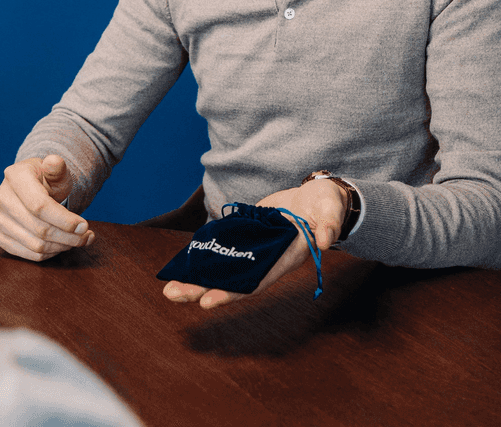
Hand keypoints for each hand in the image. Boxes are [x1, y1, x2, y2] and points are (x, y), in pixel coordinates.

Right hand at [0, 154, 94, 260]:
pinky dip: (49, 253)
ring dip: (62, 246)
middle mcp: (2, 197)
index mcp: (15, 176)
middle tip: (87, 236)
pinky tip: (63, 245)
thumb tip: (55, 162)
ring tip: (79, 240)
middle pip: (38, 228)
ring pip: (34, 244)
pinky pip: (27, 253)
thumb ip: (57, 168)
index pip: (40, 205)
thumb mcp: (56, 171)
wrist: (32, 188)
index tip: (84, 226)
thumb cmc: (47, 179)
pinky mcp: (0, 236)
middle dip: (68, 236)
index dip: (64, 219)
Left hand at [162, 180, 346, 308]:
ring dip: (198, 277)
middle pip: (232, 280)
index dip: (232, 292)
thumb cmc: (327, 206)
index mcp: (286, 258)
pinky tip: (184, 260)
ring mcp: (255, 248)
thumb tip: (324, 240)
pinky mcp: (248, 234)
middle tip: (172, 294)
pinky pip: (224, 248)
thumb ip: (328, 225)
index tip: (207, 302)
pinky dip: (205, 255)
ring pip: (223, 268)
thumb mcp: (331, 211)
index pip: (256, 281)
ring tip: (170, 286)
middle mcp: (266, 258)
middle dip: (202, 289)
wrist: (317, 198)